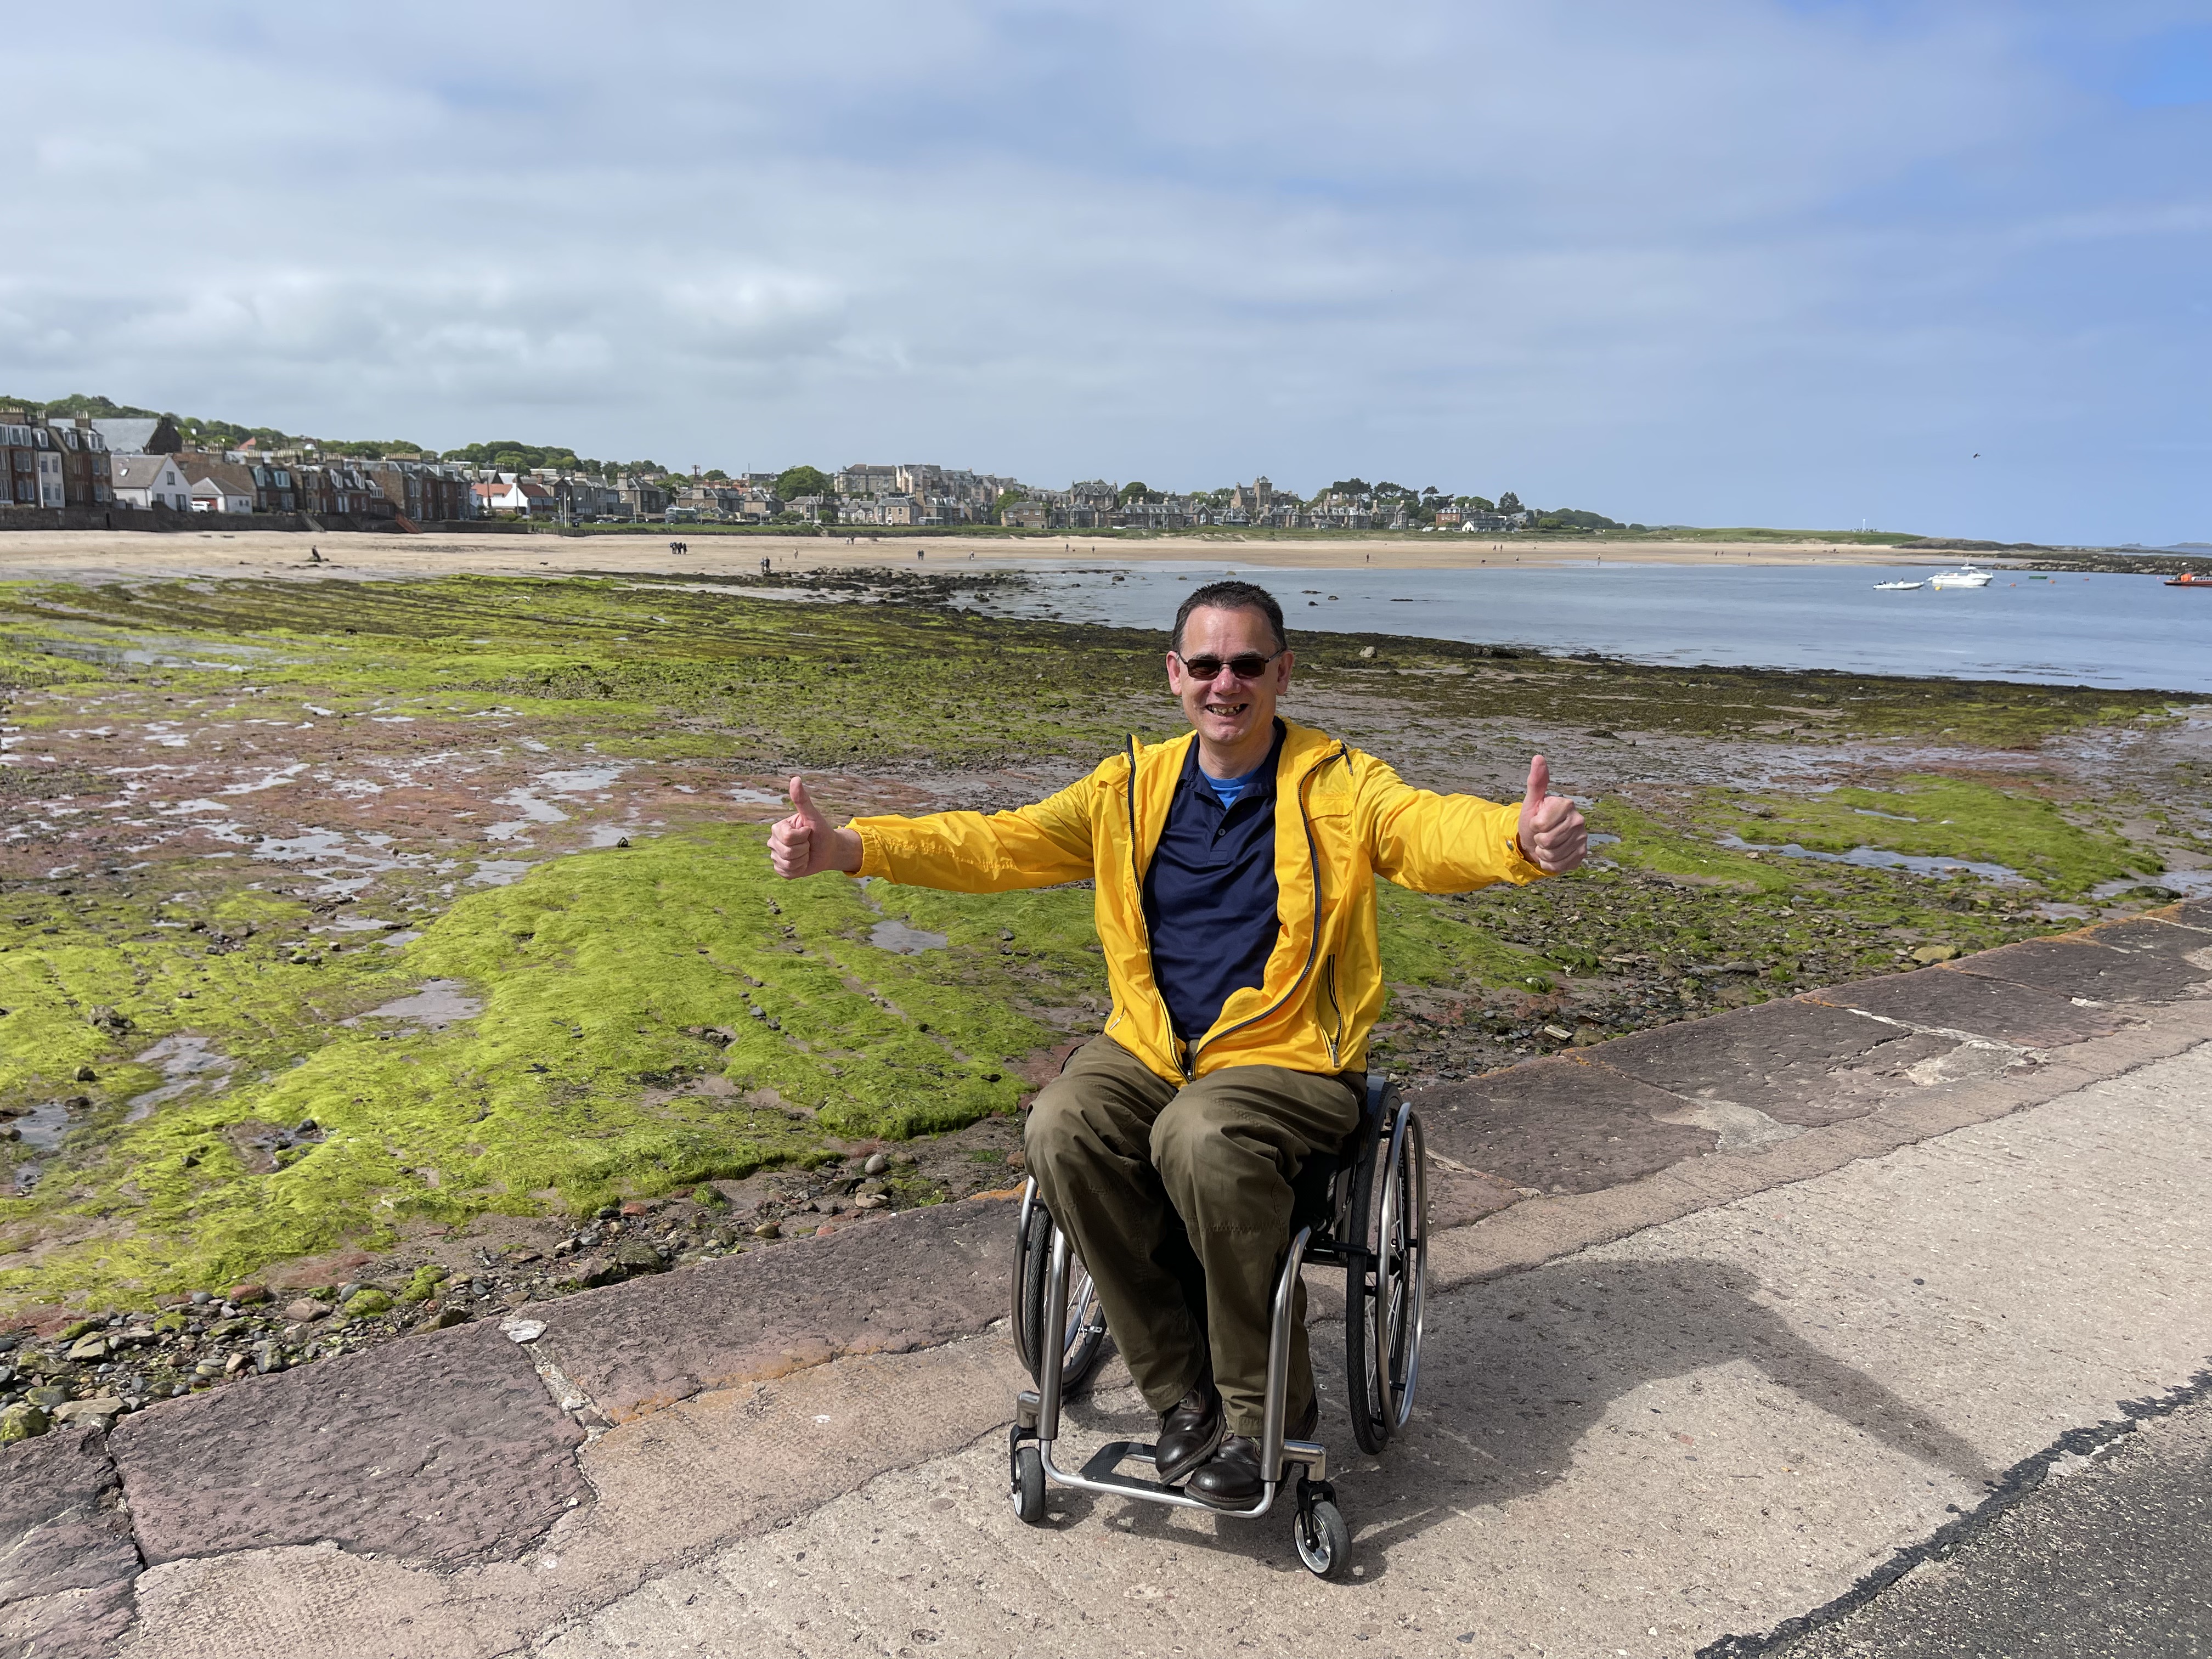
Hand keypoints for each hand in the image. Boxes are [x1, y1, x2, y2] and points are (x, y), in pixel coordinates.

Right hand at [768, 776, 862, 877]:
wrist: (828, 850)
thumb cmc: (821, 831)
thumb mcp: (813, 816)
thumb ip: (802, 800)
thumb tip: (796, 779)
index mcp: (778, 827)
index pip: (787, 837)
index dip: (803, 836)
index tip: (808, 831)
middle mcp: (773, 841)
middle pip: (787, 852)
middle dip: (804, 849)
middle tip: (808, 843)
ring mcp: (775, 856)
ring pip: (788, 864)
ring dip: (803, 859)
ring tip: (806, 853)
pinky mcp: (780, 869)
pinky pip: (788, 873)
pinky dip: (800, 869)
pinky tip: (803, 863)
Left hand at [1516, 755, 1586, 873]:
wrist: (1537, 841)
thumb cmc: (1533, 819)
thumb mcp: (1531, 801)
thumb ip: (1536, 781)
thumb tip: (1538, 757)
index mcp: (1566, 804)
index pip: (1540, 824)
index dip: (1533, 826)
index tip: (1536, 822)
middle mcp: (1578, 820)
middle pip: (1547, 840)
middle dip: (1538, 840)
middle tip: (1541, 835)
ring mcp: (1582, 838)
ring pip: (1552, 855)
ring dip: (1542, 853)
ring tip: (1545, 845)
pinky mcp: (1582, 854)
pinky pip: (1559, 866)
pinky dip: (1550, 864)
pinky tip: (1552, 855)